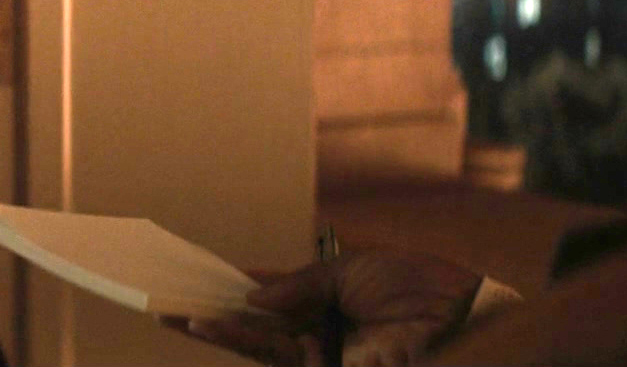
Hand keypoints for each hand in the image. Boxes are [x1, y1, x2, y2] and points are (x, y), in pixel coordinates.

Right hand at [164, 248, 482, 366]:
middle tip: (168, 307)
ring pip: (258, 350)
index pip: (273, 308)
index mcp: (329, 308)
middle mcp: (322, 337)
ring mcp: (324, 358)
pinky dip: (241, 342)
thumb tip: (250, 296)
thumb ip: (298, 284)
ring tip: (181, 315)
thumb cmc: (416, 285)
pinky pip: (276, 358)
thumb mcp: (349, 270)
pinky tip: (213, 325)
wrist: (458, 310)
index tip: (198, 285)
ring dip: (217, 333)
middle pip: (257, 334)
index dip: (236, 298)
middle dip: (214, 320)